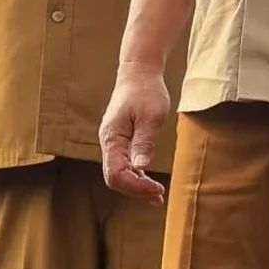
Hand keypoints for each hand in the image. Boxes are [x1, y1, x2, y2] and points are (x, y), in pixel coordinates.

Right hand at [99, 66, 174, 204]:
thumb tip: (141, 168)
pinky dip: (136, 176)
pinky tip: (150, 183)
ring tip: (157, 195)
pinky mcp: (120, 141)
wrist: (138, 73)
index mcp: (112, 137)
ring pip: (118, 173)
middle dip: (135, 190)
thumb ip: (144, 142)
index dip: (135, 186)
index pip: (116, 173)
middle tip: (159, 196)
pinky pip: (124, 165)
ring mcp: (113, 143)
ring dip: (136, 186)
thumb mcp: (151, 116)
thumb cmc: (146, 91)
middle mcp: (108, 142)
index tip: (157, 189)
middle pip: (114, 178)